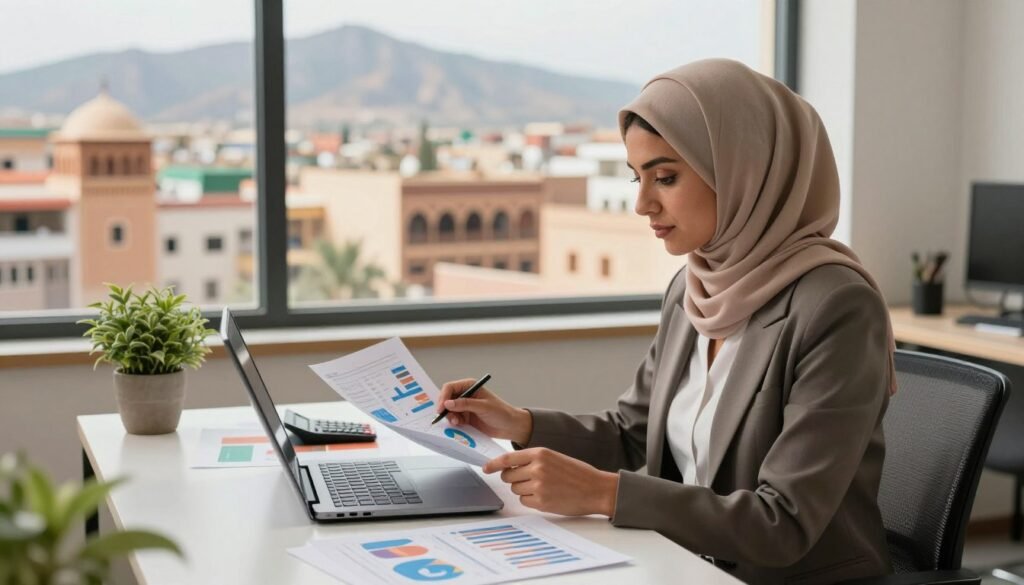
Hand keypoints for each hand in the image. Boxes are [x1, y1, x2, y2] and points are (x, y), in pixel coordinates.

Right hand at [437, 378, 532, 444]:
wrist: (510, 427)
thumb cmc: (501, 412)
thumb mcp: (483, 407)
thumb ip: (465, 404)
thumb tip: (448, 403)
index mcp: (470, 386)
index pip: (450, 387)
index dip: (443, 397)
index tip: (441, 408)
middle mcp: (465, 395)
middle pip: (446, 399)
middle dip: (445, 408)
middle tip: (445, 417)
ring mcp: (465, 407)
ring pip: (449, 410)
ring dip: (449, 417)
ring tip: (456, 422)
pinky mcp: (465, 418)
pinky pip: (453, 419)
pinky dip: (453, 423)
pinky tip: (459, 425)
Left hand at [483, 448, 618, 516]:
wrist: (596, 488)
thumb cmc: (576, 473)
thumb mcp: (554, 457)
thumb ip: (532, 459)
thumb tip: (509, 467)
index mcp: (539, 453)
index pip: (507, 458)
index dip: (493, 464)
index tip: (486, 468)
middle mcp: (537, 468)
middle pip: (508, 476)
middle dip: (513, 479)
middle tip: (529, 479)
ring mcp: (538, 485)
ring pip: (515, 489)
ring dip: (524, 490)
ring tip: (543, 487)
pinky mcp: (541, 502)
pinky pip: (524, 501)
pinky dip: (531, 500)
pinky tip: (546, 496)